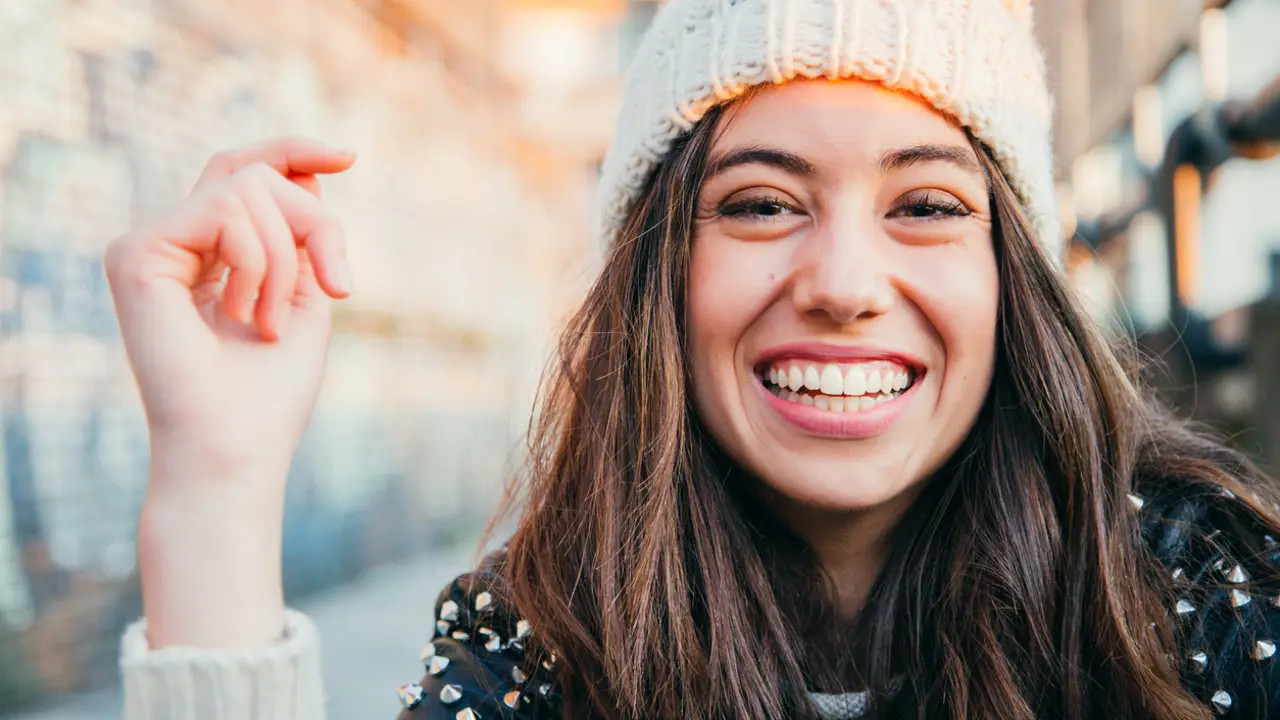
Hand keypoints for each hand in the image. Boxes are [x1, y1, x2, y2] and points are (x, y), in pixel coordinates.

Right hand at [106, 136, 354, 481]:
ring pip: (245, 187)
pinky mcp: (134, 253)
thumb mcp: (305, 294)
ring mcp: (149, 246)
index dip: (293, 152)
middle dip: (313, 221)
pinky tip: (245, 315)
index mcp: (209, 254)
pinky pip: (224, 209)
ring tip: (271, 323)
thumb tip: (306, 170)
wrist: (234, 446)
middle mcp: (174, 245)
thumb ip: (301, 233)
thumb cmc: (270, 390)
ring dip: (286, 258)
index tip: (348, 157)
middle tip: (336, 285)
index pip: (243, 174)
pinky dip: (258, 262)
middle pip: (254, 174)